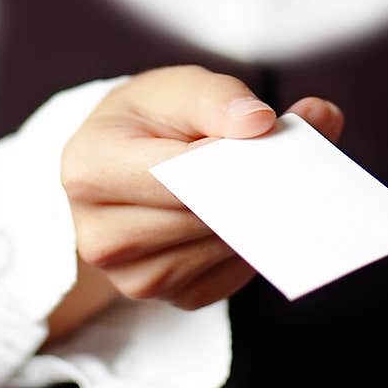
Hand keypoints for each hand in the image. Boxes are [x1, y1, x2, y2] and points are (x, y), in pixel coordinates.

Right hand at [60, 65, 343, 311]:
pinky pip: (229, 276)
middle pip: (197, 218)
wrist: (122, 165)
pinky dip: (251, 245)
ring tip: (282, 182)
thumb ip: (218, 97)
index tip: (271, 138)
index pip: (167, 174)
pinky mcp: (170, 298)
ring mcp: (132, 277)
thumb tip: (261, 122)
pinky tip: (257, 215)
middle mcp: (99, 235)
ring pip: (218, 248)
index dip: (222, 159)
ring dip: (256, 218)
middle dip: (250, 188)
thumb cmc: (148, 121)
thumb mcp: (173, 89)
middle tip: (298, 161)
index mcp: (89, 168)